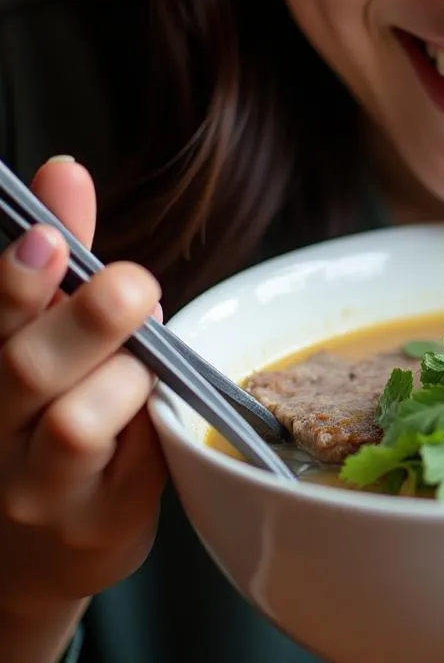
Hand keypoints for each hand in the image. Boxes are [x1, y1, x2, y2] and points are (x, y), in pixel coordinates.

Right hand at [0, 158, 165, 619]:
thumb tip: (64, 170)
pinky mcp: (96, 522)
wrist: (43, 546)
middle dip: (87, 318)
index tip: (47, 239)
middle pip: (25, 368)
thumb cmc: (53, 420)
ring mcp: (37, 484)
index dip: (16, 282)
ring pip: (74, 424)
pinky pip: (135, 470)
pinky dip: (154, 430)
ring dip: (123, 379)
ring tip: (143, 368)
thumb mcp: (52, 334)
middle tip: (134, 286)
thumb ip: (65, 260)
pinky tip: (155, 416)